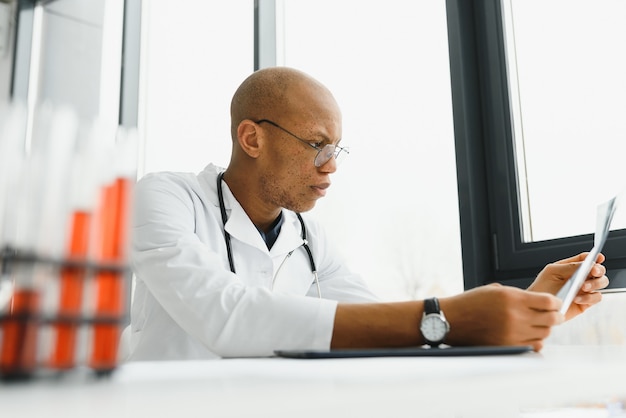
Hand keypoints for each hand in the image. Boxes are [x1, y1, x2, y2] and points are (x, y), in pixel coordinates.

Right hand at [441, 284, 563, 350]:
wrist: (451, 320)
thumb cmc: (470, 304)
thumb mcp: (495, 290)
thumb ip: (519, 296)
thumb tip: (539, 303)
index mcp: (512, 298)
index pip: (549, 302)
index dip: (556, 302)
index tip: (556, 303)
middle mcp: (515, 316)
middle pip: (552, 319)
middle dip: (555, 316)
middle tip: (554, 315)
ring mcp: (512, 333)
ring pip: (545, 333)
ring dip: (545, 328)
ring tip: (538, 324)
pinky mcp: (508, 346)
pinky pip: (534, 345)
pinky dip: (536, 340)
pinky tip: (529, 335)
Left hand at [527, 252, 608, 320]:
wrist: (537, 306)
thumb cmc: (542, 287)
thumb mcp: (552, 272)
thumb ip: (569, 266)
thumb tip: (587, 263)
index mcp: (572, 267)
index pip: (587, 259)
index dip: (595, 257)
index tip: (598, 257)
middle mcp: (581, 277)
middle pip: (599, 271)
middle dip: (598, 270)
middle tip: (593, 271)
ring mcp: (585, 290)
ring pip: (601, 283)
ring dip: (595, 283)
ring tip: (583, 286)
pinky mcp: (585, 302)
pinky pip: (595, 298)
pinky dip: (588, 298)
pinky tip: (576, 298)